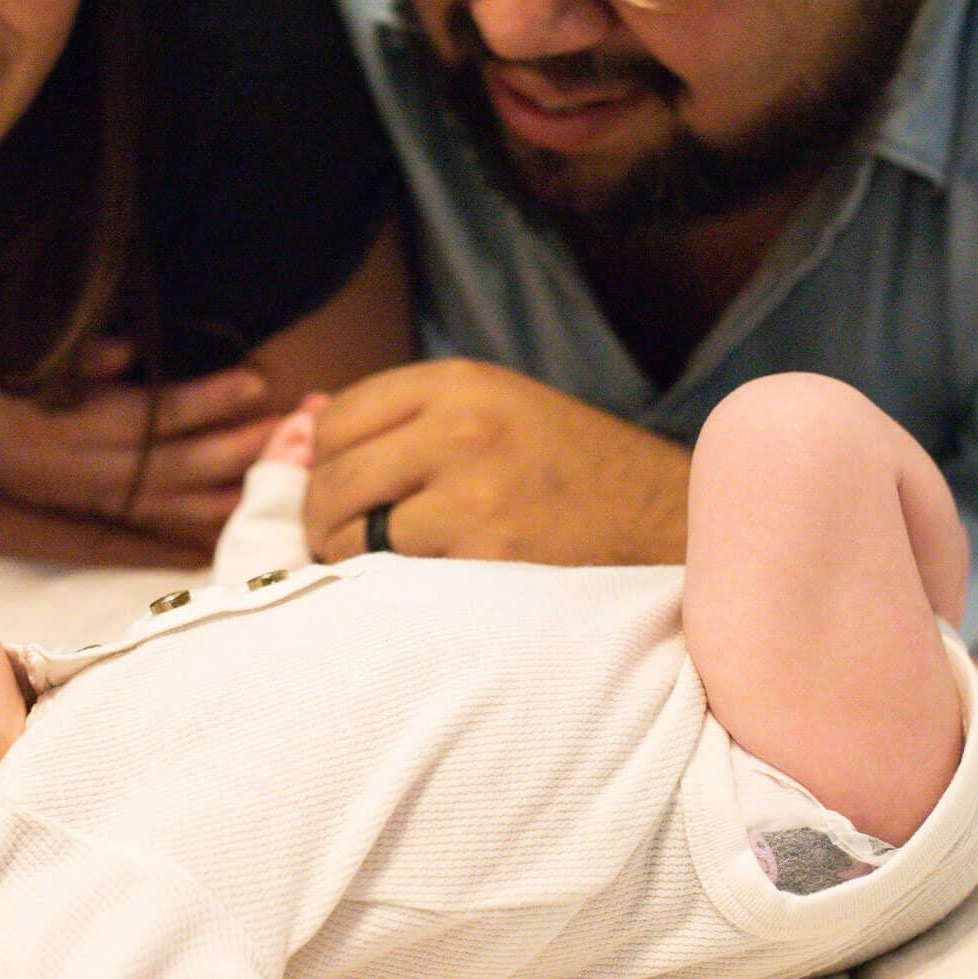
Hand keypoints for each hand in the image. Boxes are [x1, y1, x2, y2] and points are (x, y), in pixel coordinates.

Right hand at [0, 341, 282, 546]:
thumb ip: (65, 358)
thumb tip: (127, 352)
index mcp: (57, 428)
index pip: (149, 415)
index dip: (207, 400)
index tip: (259, 381)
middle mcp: (72, 473)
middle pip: (173, 464)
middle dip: (241, 447)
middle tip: (302, 426)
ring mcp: (71, 501)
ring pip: (165, 502)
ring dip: (229, 488)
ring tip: (288, 473)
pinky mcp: (65, 517)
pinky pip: (139, 529)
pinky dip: (186, 527)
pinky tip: (227, 524)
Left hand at [304, 359, 689, 564]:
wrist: (676, 527)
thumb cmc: (578, 475)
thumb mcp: (500, 411)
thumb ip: (409, 417)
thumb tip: (301, 422)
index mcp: (460, 383)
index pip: (338, 419)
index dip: (324, 464)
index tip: (341, 495)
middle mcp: (460, 428)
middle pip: (333, 479)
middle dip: (323, 522)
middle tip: (343, 548)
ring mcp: (474, 494)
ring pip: (353, 536)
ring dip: (353, 565)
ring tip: (386, 573)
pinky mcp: (488, 558)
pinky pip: (397, 582)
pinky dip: (399, 595)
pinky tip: (428, 595)